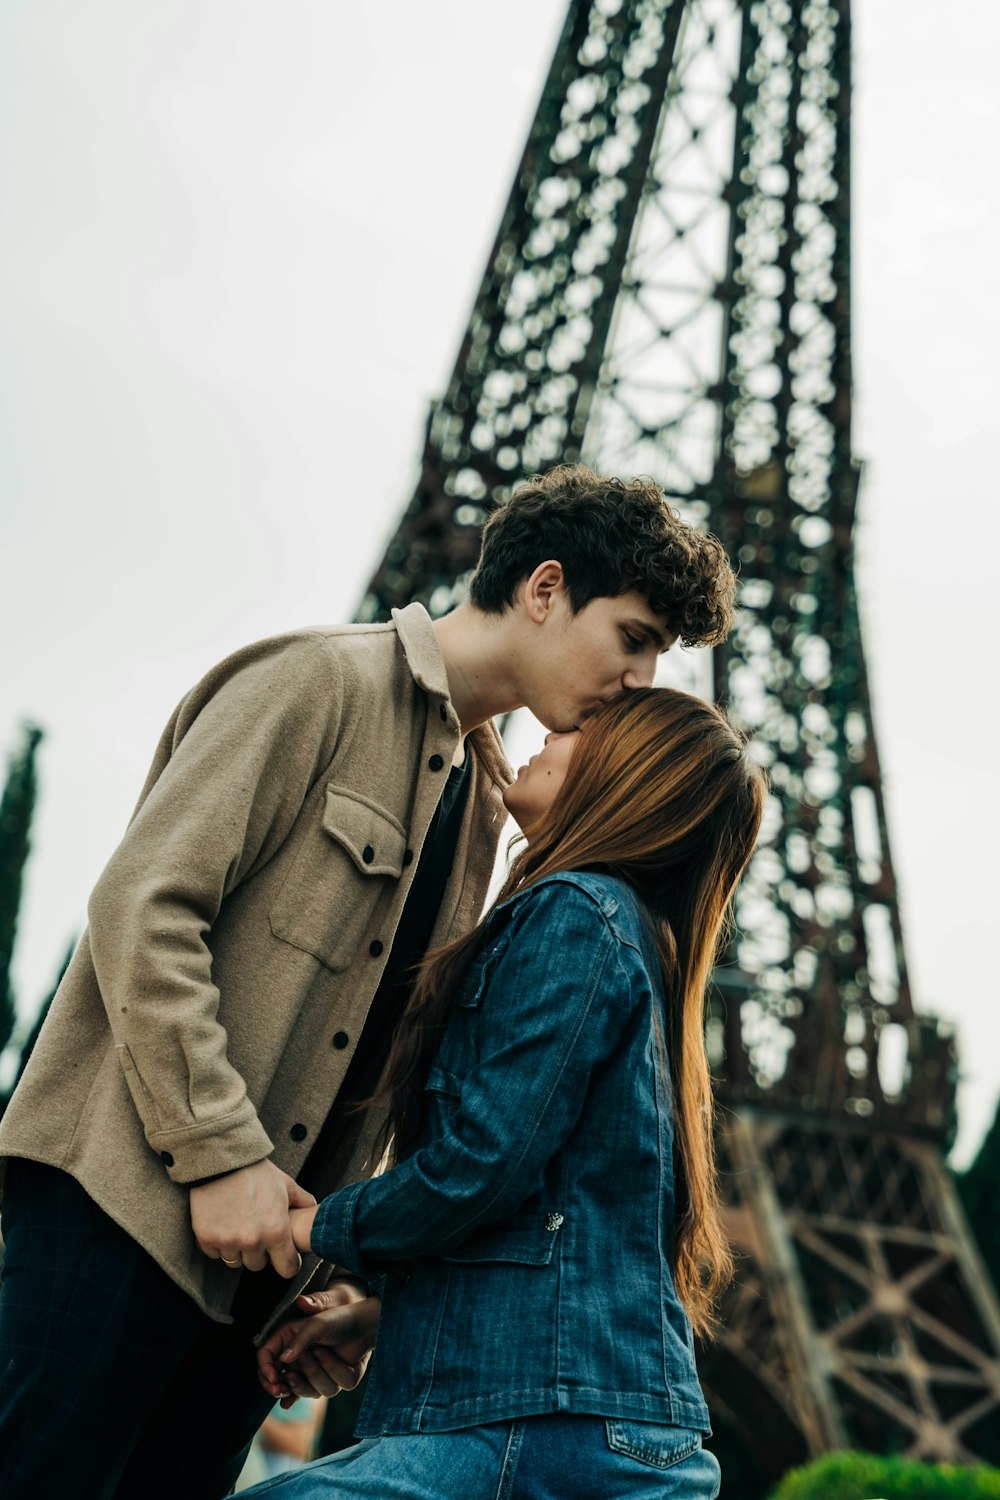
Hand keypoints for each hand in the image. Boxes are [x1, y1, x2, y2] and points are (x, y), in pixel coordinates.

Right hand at [190, 1160, 316, 1277]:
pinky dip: (217, 1243)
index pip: (287, 1268)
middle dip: (258, 1253)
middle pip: (257, 1266)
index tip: (283, 1257)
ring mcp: (228, 1241)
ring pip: (234, 1261)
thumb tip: (314, 1210)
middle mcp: (252, 1241)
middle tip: (255, 1232)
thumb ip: (302, 1201)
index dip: (287, 1262)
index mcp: (276, 1231)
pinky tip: (221, 1224)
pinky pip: (214, 1253)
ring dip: (237, 1249)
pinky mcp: (207, 1238)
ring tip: (237, 1226)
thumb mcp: (285, 1184)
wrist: (222, 1159)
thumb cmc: (256, 1171)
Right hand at [257, 1282, 380, 1404]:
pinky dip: (329, 1375)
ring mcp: (312, 1371)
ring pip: (304, 1389)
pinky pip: (326, 1389)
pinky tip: (320, 1375)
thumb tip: (284, 1358)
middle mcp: (297, 1358)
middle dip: (281, 1386)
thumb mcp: (317, 1324)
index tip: (274, 1379)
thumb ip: (300, 1339)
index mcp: (288, 1341)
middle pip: (278, 1382)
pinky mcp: (329, 1380)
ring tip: (321, 1350)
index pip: (266, 1358)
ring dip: (314, 1372)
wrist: (363, 1324)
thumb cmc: (338, 1318)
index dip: (265, 1371)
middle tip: (282, 1388)